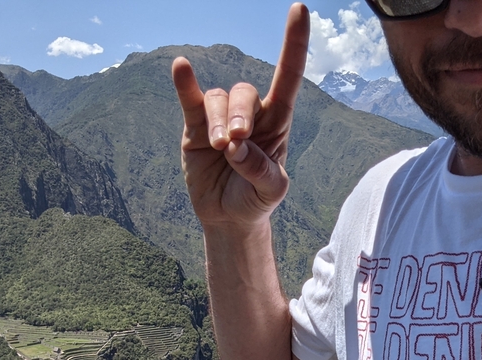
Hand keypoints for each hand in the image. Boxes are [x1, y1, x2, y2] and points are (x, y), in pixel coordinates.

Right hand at [172, 4, 309, 232]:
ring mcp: (220, 118)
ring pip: (219, 99)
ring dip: (219, 121)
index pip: (287, 77)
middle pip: (246, 93)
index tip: (299, 9)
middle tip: (234, 142)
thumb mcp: (272, 192)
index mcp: (277, 123)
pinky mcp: (195, 126)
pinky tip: (182, 67)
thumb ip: (262, 171)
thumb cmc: (256, 199)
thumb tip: (237, 147)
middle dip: (240, 115)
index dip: (294, 45)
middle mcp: (250, 114)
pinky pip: (190, 99)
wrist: (229, 217)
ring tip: (219, 149)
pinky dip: (185, 83)